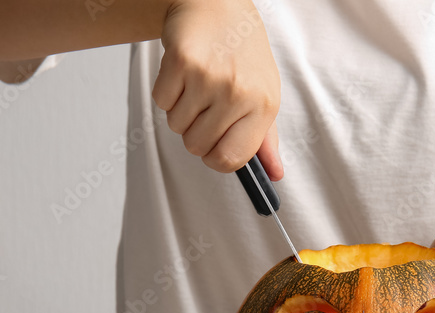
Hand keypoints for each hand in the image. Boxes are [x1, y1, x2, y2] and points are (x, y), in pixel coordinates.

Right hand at [153, 0, 282, 178]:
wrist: (218, 5)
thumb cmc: (242, 54)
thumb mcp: (263, 95)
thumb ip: (264, 139)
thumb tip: (272, 174)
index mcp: (264, 106)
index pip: (231, 159)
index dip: (215, 158)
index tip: (214, 148)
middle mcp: (239, 93)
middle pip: (197, 146)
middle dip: (195, 132)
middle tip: (205, 106)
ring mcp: (209, 77)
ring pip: (177, 125)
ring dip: (181, 111)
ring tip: (197, 85)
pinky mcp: (181, 61)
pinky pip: (161, 102)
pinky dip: (167, 92)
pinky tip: (184, 73)